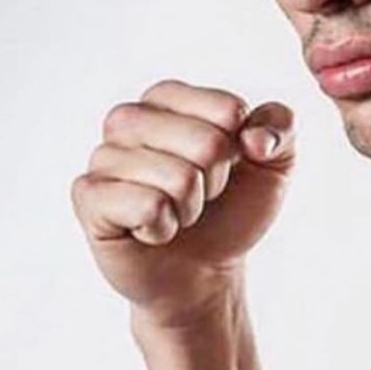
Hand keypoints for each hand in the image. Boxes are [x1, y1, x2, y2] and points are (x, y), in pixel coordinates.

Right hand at [70, 78, 295, 326]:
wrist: (204, 272)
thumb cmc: (231, 210)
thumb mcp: (274, 165)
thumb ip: (281, 127)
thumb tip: (254, 138)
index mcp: (168, 97)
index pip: (227, 110)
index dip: (238, 150)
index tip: (224, 167)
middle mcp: (129, 119)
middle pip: (206, 143)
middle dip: (216, 183)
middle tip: (199, 197)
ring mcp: (104, 157)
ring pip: (177, 178)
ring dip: (190, 208)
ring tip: (176, 214)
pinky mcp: (89, 197)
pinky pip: (145, 206)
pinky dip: (163, 228)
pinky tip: (151, 231)